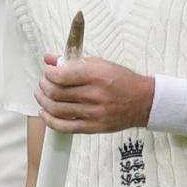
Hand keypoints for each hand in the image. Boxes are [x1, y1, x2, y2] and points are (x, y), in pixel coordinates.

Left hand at [36, 54, 154, 133]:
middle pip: (56, 93)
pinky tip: (46, 113)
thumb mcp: (101, 63)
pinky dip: (50, 120)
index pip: (62, 75)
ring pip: (57, 110)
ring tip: (41, 95)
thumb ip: (73, 61)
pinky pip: (64, 127)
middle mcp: (94, 94)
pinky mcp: (93, 127)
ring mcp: (94, 113)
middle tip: (43, 82)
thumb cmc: (123, 80)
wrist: (144, 101)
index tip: (48, 71)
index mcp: (96, 75)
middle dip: (43, 86)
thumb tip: (50, 59)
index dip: (49, 73)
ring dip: (43, 102)